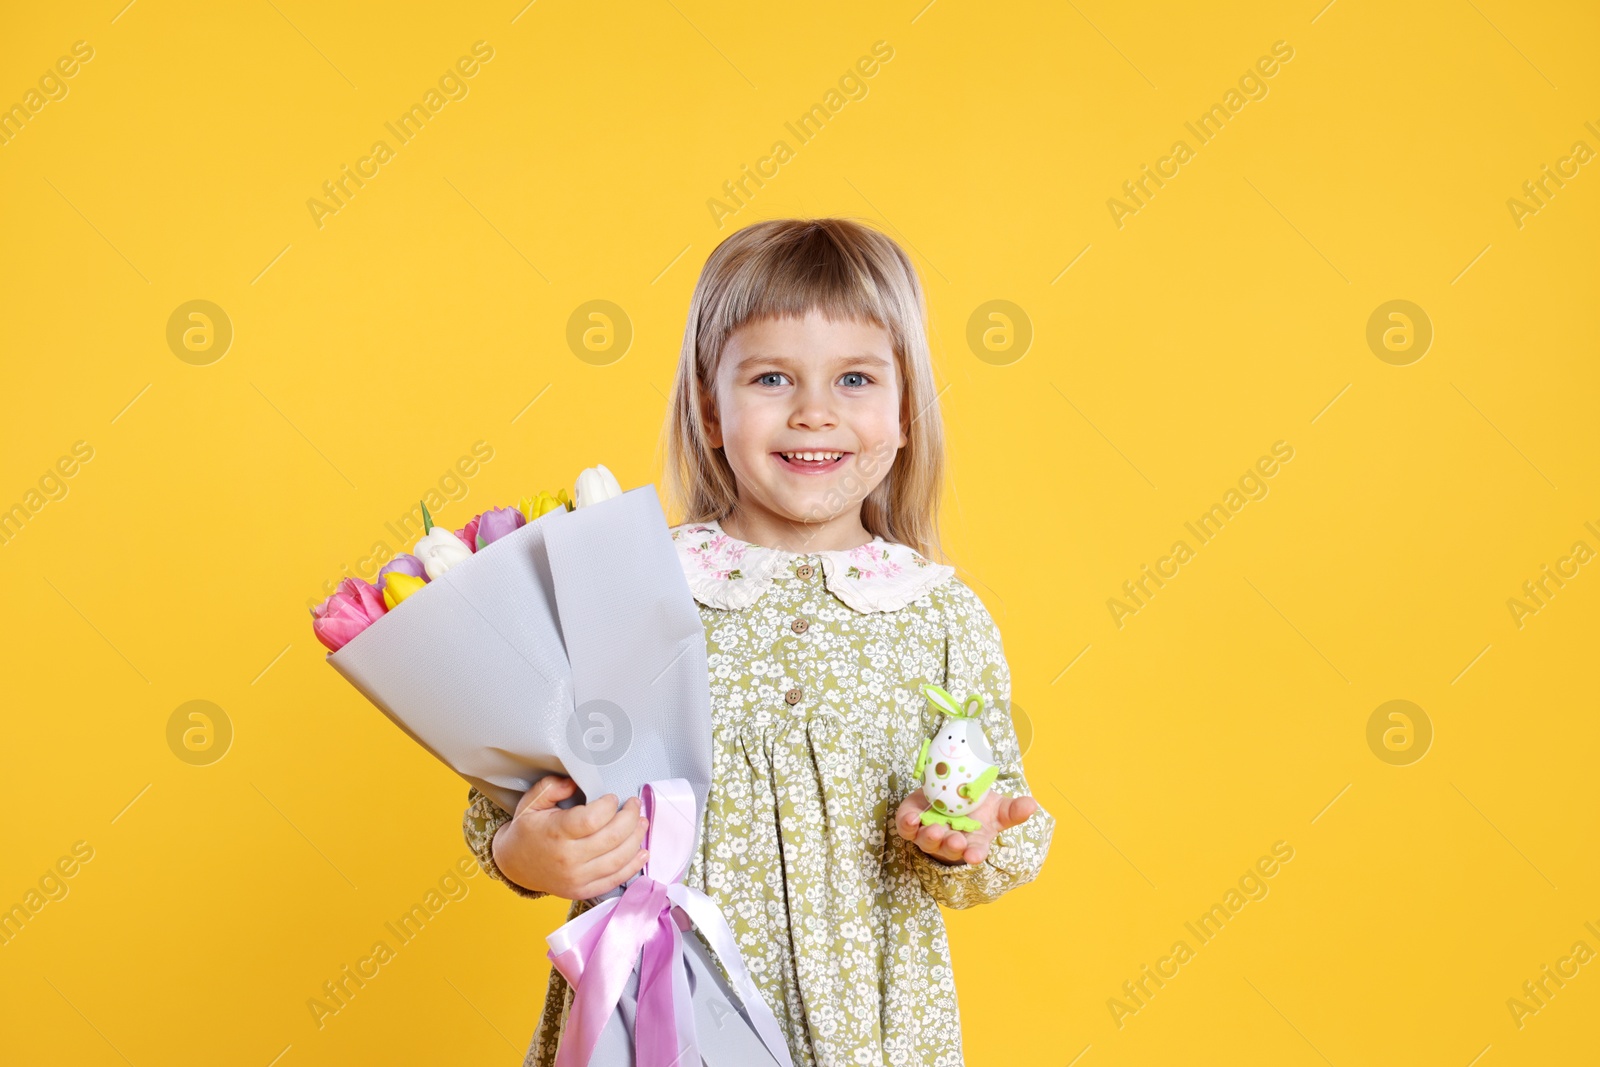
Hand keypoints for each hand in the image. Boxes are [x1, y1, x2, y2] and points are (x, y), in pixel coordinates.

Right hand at [491, 775, 650, 899]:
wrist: (514, 865)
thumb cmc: (527, 831)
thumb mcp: (531, 802)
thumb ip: (551, 787)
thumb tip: (574, 782)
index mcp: (555, 833)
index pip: (592, 819)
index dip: (609, 805)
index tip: (612, 797)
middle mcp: (568, 859)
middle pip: (612, 838)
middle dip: (630, 817)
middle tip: (634, 804)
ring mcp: (577, 879)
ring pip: (619, 859)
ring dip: (636, 838)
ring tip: (641, 822)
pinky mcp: (583, 891)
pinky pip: (615, 880)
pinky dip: (633, 866)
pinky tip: (642, 851)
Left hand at [894, 787, 1037, 865]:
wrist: (950, 795)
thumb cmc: (976, 808)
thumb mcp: (997, 808)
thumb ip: (1013, 809)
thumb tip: (1032, 805)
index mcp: (972, 843)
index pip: (975, 853)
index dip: (975, 855)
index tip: (975, 856)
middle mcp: (949, 843)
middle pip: (949, 849)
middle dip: (952, 846)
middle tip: (955, 841)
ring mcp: (928, 835)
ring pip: (926, 841)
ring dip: (930, 837)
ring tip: (935, 830)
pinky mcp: (911, 823)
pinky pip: (906, 828)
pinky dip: (906, 824)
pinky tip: (910, 818)